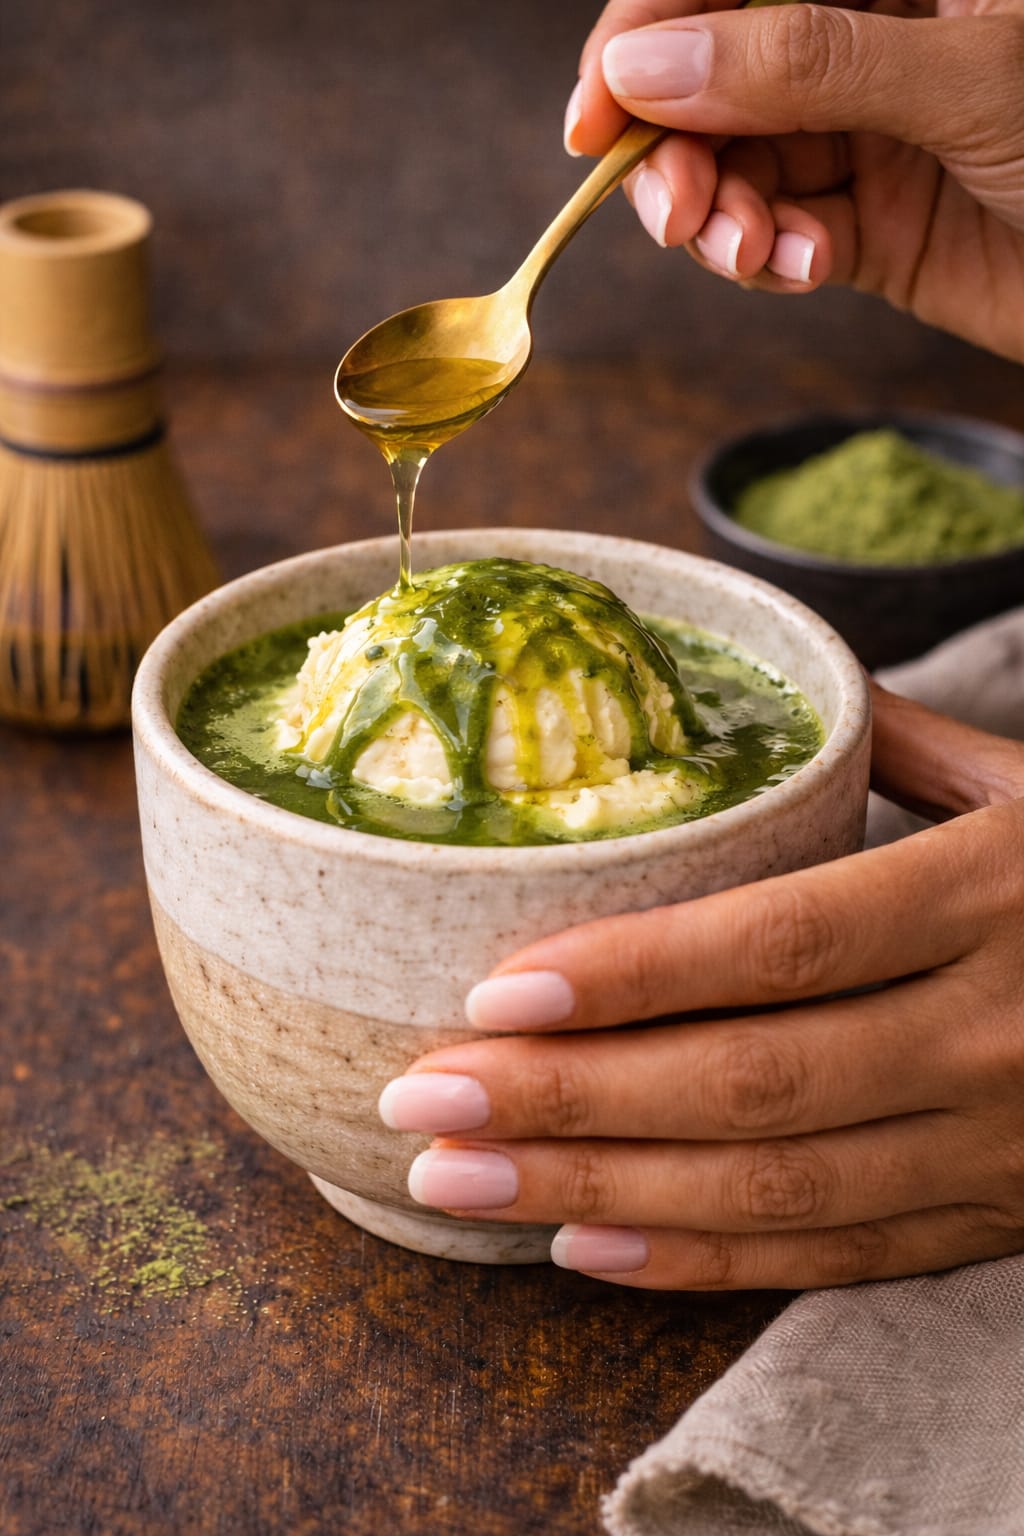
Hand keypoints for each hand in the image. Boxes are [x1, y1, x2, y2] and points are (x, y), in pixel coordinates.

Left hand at [378, 685, 1023, 1289]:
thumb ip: (912, 749)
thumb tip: (784, 711)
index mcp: (1001, 892)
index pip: (783, 944)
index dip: (633, 975)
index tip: (493, 989)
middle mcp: (1001, 1029)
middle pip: (753, 1081)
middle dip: (571, 1103)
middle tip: (424, 1100)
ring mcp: (1009, 1141)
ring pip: (782, 1186)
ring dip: (602, 1195)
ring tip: (462, 1182)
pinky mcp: (1011, 1213)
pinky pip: (847, 1254)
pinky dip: (710, 1260)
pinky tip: (588, 1250)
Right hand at [562, 0, 1023, 362]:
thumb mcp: (964, 73)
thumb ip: (804, 62)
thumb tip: (652, 67)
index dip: (646, 37)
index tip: (594, 115)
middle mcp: (864, 42)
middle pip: (713, 79)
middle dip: (678, 149)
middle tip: (673, 212)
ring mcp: (864, 133)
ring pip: (737, 167)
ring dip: (719, 217)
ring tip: (746, 250)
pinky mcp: (870, 225)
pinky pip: (782, 237)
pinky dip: (771, 260)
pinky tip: (803, 267)